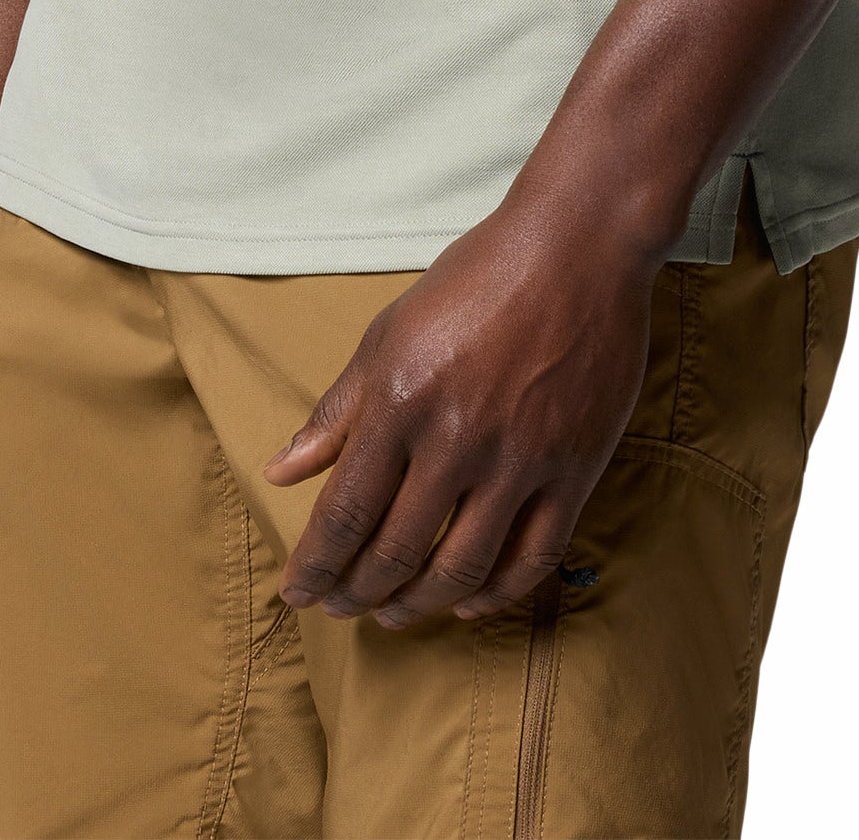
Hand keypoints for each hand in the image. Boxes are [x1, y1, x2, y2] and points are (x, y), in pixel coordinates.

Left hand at [263, 195, 659, 627]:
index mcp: (401, 400)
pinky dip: (496, 594)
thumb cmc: (477, 279)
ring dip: (419, 605)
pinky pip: (533, 558)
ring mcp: (521, 458)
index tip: (297, 592)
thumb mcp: (391, 332)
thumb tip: (281, 472)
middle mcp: (457, 438)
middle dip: (356, 593)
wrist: (578, 246)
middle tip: (339, 608)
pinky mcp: (575, 468)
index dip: (316, 567)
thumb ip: (337, 410)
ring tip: (393, 613)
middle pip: (396, 551)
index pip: (345, 512)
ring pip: (461, 569)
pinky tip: (469, 602)